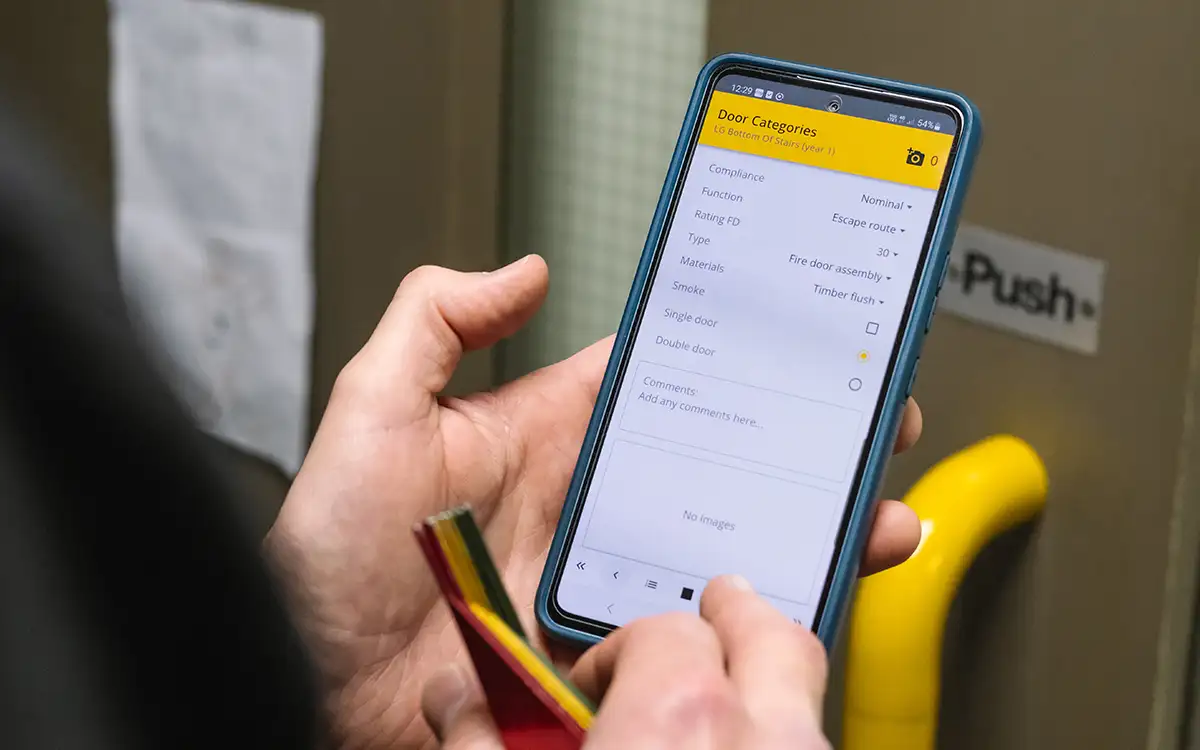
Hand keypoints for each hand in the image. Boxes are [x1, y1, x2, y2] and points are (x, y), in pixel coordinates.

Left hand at [265, 255, 922, 748]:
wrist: (321, 684)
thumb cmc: (329, 554)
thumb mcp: (374, 411)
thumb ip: (436, 321)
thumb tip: (522, 268)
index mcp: (549, 434)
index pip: (660, 379)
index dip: (730, 354)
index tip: (801, 337)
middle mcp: (590, 502)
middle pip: (720, 460)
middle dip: (799, 441)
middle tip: (875, 420)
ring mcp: (606, 577)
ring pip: (729, 542)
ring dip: (804, 525)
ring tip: (873, 511)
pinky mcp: (612, 648)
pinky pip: (700, 626)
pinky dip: (760, 614)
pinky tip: (808, 595)